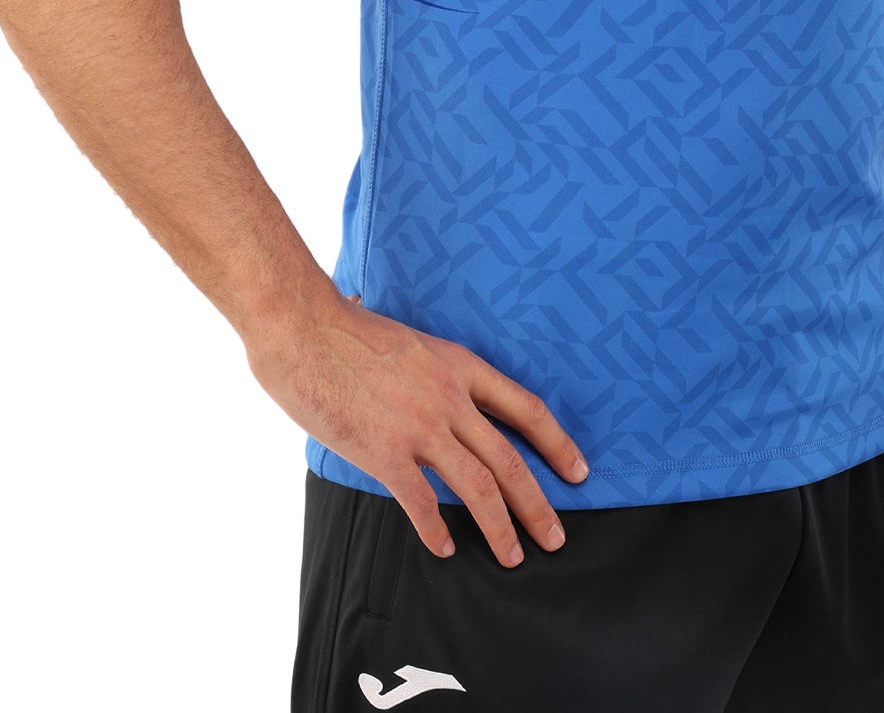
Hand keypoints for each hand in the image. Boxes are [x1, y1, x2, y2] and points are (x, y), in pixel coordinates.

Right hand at [246, 286, 588, 567]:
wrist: (305, 328)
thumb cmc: (349, 330)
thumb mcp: (412, 341)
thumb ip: (433, 370)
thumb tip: (439, 385)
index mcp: (459, 364)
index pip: (526, 409)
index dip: (557, 443)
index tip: (578, 470)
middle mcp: (450, 397)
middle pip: (510, 458)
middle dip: (538, 503)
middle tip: (556, 536)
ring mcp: (420, 426)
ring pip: (478, 486)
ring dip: (500, 526)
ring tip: (513, 555)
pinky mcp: (384, 452)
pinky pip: (421, 502)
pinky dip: (437, 529)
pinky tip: (446, 547)